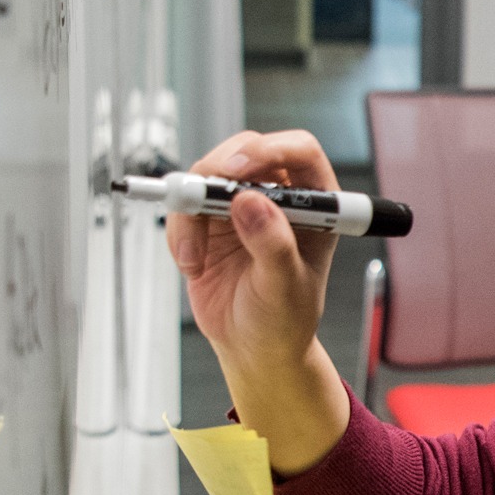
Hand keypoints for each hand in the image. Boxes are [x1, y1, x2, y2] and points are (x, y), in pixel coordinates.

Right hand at [169, 131, 348, 470]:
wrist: (253, 346)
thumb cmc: (285, 318)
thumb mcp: (285, 286)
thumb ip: (273, 245)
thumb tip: (252, 202)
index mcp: (316, 204)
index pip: (300, 151)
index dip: (272, 148)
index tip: (243, 168)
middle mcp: (278, 196)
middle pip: (245, 151)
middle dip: (219, 170)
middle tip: (201, 197)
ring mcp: (241, 205)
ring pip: (207, 175)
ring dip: (191, 211)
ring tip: (194, 257)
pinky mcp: (207, 220)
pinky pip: (182, 206)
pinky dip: (178, 233)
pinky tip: (192, 265)